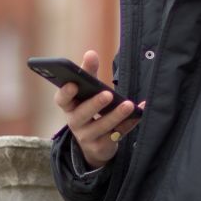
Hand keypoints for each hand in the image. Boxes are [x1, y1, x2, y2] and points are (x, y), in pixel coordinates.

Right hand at [55, 49, 142, 167]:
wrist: (94, 144)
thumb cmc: (89, 110)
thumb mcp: (87, 92)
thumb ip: (88, 73)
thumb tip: (90, 53)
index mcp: (69, 107)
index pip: (62, 100)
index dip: (65, 93)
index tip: (73, 84)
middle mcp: (75, 123)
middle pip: (82, 114)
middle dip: (94, 104)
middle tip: (107, 94)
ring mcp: (88, 137)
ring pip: (102, 126)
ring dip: (116, 115)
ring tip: (129, 105)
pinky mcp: (102, 147)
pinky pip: (117, 134)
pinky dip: (129, 123)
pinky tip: (139, 112)